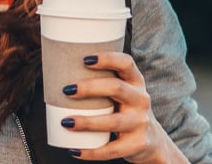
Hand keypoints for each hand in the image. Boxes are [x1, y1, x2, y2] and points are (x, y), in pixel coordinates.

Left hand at [60, 52, 187, 162]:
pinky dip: (92, 152)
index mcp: (135, 81)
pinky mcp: (137, 144)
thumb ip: (102, 82)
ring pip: (113, 121)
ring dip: (87, 122)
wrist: (152, 142)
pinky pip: (112, 150)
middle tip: (67, 90)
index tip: (84, 59)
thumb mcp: (122, 92)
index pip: (126, 63)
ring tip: (66, 122)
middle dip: (90, 88)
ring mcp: (141, 123)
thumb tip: (58, 70)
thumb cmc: (125, 110)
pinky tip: (74, 150)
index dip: (107, 58)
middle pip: (117, 88)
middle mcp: (141, 99)